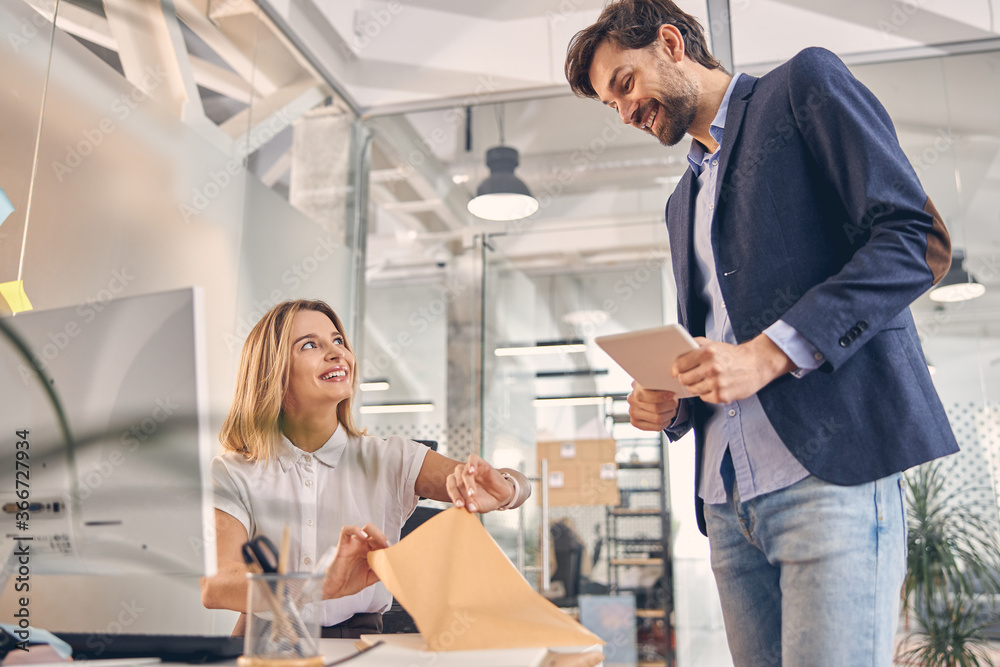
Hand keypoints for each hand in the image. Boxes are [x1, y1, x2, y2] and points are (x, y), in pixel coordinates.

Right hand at [322, 523, 388, 599]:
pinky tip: (363, 536)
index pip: (381, 543)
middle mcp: (362, 546)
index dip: (388, 545)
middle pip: (376, 534)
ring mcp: (353, 544)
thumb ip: (380, 572)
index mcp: (369, 552)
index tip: (394, 552)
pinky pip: (346, 530)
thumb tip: (392, 568)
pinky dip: (355, 529)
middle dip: (384, 539)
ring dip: (376, 532)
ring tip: (381, 542)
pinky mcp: (342, 545)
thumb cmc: (348, 583)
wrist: (333, 590)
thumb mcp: (369, 578)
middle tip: (388, 547)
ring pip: (366, 529)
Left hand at [446, 454, 512, 512]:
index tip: (460, 506)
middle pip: (455, 479)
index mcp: (458, 485)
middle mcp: (462, 475)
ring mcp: (471, 469)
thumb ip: (473, 506)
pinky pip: (472, 458)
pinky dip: (471, 464)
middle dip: (459, 492)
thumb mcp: (479, 506)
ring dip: (467, 483)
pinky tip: (472, 471)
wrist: (502, 496)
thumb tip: (470, 509)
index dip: (453, 495)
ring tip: (472, 494)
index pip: (451, 486)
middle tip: (465, 503)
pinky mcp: (481, 463)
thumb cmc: (486, 501)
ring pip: (463, 471)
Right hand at [628, 381, 678, 430]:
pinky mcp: (636, 423)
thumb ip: (662, 384)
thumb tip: (671, 391)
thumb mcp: (659, 382)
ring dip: (669, 414)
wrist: (649, 397)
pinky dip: (666, 422)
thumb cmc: (657, 389)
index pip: (645, 395)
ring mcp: (633, 413)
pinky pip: (656, 427)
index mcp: (637, 387)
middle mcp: (632, 400)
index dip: (661, 396)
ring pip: (658, 419)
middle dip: (670, 406)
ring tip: (671, 409)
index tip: (671, 395)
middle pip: (656, 408)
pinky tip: (666, 417)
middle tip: (674, 403)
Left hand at [672, 334, 794, 403]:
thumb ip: (695, 345)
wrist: (757, 364)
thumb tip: (676, 352)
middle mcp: (712, 367)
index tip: (674, 371)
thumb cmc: (732, 355)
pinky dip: (706, 393)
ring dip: (695, 386)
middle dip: (684, 379)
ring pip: (693, 390)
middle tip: (688, 377)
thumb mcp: (713, 344)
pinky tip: (714, 387)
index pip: (679, 364)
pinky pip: (704, 397)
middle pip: (684, 379)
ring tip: (703, 381)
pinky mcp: (723, 396)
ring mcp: (717, 383)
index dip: (675, 369)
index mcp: (707, 352)